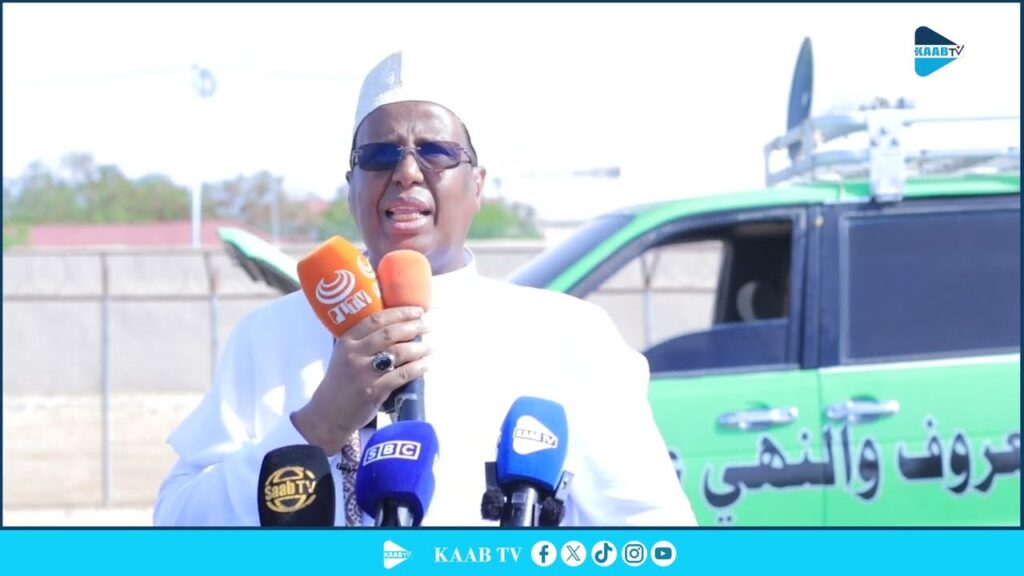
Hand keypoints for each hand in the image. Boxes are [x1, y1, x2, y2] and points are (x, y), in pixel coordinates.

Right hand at [291, 306, 430, 452]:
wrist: (328, 413)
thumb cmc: (341, 382)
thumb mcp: (345, 355)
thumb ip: (364, 341)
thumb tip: (399, 327)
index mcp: (347, 341)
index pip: (376, 319)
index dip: (400, 313)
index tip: (417, 310)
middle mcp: (354, 354)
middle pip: (389, 333)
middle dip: (413, 327)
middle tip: (428, 325)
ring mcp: (363, 373)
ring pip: (397, 353)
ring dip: (418, 347)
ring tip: (430, 346)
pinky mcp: (373, 391)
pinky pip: (401, 375)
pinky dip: (417, 368)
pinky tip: (425, 365)